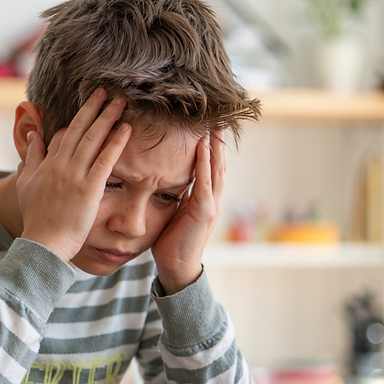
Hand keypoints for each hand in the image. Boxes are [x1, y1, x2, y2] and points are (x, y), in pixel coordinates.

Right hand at [17, 88, 131, 262]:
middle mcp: (60, 165)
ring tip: (121, 102)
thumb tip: (33, 136)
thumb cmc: (36, 219)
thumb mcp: (25, 185)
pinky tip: (126, 129)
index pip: (61, 135)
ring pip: (92, 139)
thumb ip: (30, 159)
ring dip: (107, 118)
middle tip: (106, 90)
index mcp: (46, 165)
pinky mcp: (89, 189)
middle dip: (93, 108)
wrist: (43, 243)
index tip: (89, 108)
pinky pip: (105, 160)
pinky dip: (115, 143)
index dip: (76, 121)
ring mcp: (74, 176)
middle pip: (78, 129)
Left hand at [151, 129, 226, 293]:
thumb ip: (175, 194)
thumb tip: (165, 177)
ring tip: (213, 124)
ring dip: (215, 146)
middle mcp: (212, 198)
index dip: (210, 146)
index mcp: (204, 197)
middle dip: (217, 140)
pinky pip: (206, 182)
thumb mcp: (173, 211)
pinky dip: (206, 163)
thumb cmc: (171, 240)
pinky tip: (204, 147)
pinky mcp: (205, 211)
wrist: (176, 266)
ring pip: (217, 168)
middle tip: (215, 117)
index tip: (205, 125)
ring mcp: (211, 204)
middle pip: (218, 163)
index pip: (210, 166)